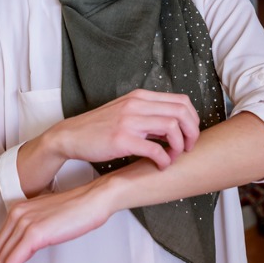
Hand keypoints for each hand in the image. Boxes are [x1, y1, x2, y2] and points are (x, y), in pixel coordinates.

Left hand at [0, 178, 116, 262]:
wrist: (94, 199)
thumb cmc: (77, 208)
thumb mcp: (46, 216)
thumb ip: (33, 227)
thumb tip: (27, 246)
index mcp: (18, 210)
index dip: (3, 262)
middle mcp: (17, 215)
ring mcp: (24, 223)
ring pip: (1, 260)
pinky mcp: (34, 234)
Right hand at [47, 89, 199, 168]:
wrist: (70, 136)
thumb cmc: (99, 128)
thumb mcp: (126, 111)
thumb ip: (149, 114)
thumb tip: (174, 126)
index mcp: (140, 97)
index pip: (181, 101)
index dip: (193, 119)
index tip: (189, 135)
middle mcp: (137, 105)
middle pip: (182, 112)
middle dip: (192, 133)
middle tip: (188, 147)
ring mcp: (129, 121)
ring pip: (172, 128)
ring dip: (179, 146)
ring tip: (173, 156)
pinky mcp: (122, 139)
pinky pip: (155, 149)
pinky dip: (164, 160)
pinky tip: (160, 165)